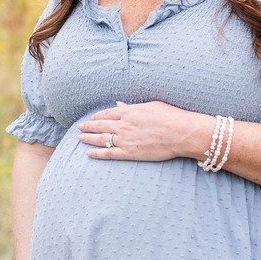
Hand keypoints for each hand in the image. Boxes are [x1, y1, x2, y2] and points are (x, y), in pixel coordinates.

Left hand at [78, 100, 211, 162]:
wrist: (181, 133)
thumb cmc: (170, 117)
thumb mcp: (150, 106)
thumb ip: (132, 107)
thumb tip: (119, 105)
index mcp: (129, 112)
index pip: (106, 114)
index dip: (97, 116)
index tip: (92, 118)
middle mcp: (123, 125)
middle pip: (100, 125)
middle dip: (88, 126)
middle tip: (79, 128)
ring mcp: (125, 140)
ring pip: (101, 139)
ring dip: (88, 139)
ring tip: (80, 138)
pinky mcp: (129, 153)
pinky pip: (108, 154)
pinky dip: (97, 154)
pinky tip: (89, 153)